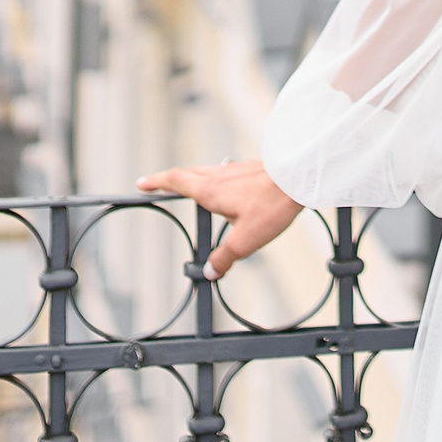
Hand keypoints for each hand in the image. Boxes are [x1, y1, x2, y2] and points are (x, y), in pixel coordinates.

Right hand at [135, 159, 303, 278]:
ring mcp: (236, 170)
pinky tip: (229, 189)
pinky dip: (217, 180)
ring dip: (195, 178)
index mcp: (210, 190)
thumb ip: (225, 256)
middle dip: (171, 180)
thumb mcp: (246, 240)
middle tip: (160, 185)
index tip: (141, 183)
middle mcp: (220, 175)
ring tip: (192, 189)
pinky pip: (227, 173)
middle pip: (188, 174)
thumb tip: (210, 272)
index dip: (156, 182)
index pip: (175, 181)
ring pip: (208, 171)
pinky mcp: (252, 169)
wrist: (300, 177)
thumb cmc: (273, 204)